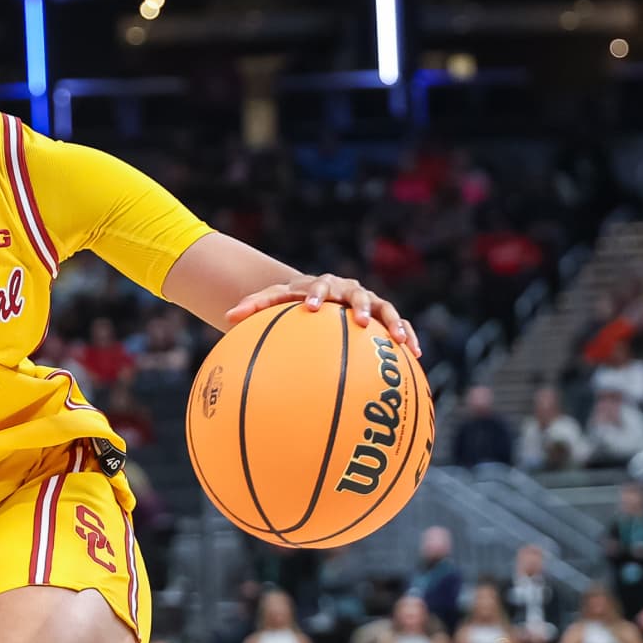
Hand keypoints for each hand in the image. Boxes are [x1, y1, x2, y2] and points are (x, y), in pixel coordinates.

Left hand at [226, 272, 420, 359]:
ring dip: (393, 323)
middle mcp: (348, 290)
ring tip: (401, 341)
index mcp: (320, 285)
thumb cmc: (289, 302)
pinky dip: (408, 337)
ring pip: (385, 309)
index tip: (311, 306)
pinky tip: (416, 356)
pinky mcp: (383, 316)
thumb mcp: (271, 302)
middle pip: (358, 294)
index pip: (318, 286)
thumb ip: (252, 306)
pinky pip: (398, 326)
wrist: (316, 295)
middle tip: (360, 320)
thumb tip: (226, 317)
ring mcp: (368, 302)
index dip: (316, 295)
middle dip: (361, 306)